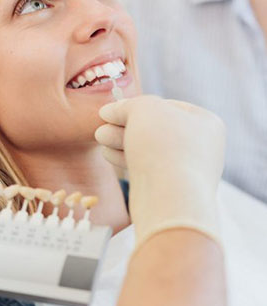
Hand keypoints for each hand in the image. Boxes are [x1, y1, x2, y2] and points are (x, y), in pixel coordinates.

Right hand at [95, 95, 225, 245]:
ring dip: (121, 141)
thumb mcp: (144, 109)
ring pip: (148, 149)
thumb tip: (111, 111)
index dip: (135, 106)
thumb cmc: (163, 146)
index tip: (110, 111)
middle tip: (101, 125)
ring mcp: (186, 170)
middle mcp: (200, 146)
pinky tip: (108, 154)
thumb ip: (128, 105)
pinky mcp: (170, 190)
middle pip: (155, 128)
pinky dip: (127, 159)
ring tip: (99, 138)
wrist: (170, 201)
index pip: (165, 106)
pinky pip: (146, 168)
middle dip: (124, 126)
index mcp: (206, 123)